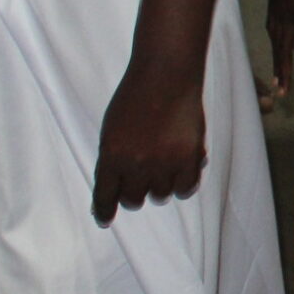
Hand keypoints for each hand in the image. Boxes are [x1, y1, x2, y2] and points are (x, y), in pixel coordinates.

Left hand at [92, 56, 207, 222]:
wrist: (166, 74)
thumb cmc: (136, 96)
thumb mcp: (111, 128)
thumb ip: (112, 158)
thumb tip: (116, 188)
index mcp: (111, 155)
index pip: (105, 196)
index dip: (104, 211)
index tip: (105, 219)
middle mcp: (136, 164)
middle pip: (134, 200)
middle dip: (134, 192)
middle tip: (140, 180)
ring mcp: (164, 162)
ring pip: (160, 195)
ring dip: (160, 185)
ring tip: (163, 166)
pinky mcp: (189, 158)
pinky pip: (186, 188)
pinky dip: (182, 184)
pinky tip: (181, 171)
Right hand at [264, 0, 293, 96]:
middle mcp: (284, 18)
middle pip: (283, 51)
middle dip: (283, 72)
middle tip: (281, 93)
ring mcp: (275, 13)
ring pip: (275, 44)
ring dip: (276, 63)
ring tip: (275, 80)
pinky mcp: (271, 8)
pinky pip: (271, 33)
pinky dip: (273, 46)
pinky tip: (274, 49)